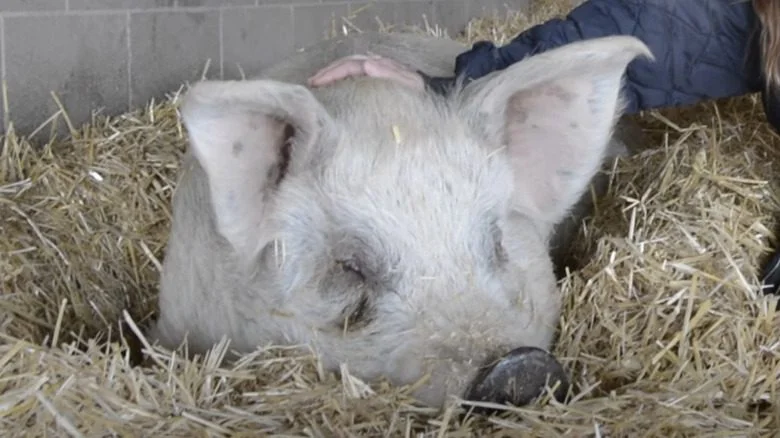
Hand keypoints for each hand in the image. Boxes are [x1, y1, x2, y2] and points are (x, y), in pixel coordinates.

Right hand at [307, 54, 424, 89]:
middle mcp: (378, 65)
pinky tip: (336, 87)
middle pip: (348, 63)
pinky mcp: (379, 78)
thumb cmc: (422, 95)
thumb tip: (367, 64)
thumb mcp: (409, 85)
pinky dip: (343, 77)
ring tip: (318, 83)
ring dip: (333, 73)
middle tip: (311, 83)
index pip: (351, 65)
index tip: (317, 84)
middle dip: (328, 72)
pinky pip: (357, 74)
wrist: (435, 96)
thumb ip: (389, 74)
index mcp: (381, 67)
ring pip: (350, 66)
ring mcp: (378, 70)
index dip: (332, 73)